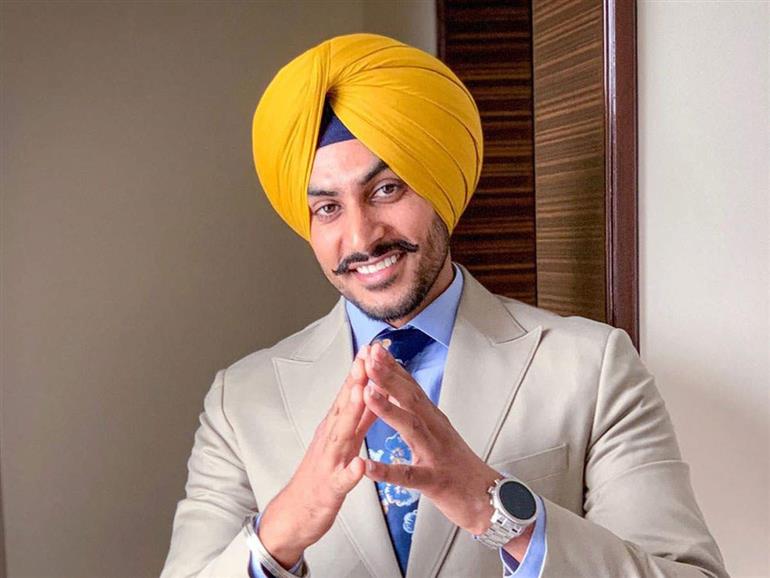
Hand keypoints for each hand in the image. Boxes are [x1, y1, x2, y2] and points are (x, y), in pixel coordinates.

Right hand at [258, 350, 377, 567]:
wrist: (296, 512)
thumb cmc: (323, 473)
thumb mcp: (343, 440)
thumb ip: (360, 417)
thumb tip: (374, 389)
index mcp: (335, 427)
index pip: (349, 394)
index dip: (360, 370)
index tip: (372, 347)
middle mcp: (330, 439)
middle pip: (344, 406)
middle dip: (355, 381)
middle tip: (367, 357)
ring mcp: (329, 462)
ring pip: (341, 435)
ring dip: (351, 413)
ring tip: (363, 393)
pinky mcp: (331, 488)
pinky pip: (342, 480)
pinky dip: (351, 471)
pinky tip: (361, 464)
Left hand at [361, 342, 500, 535]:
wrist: (490, 498)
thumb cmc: (460, 466)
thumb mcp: (441, 432)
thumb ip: (422, 411)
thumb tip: (404, 387)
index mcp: (434, 419)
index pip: (412, 387)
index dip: (394, 367)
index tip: (376, 348)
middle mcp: (436, 430)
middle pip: (411, 399)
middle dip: (388, 377)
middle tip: (369, 358)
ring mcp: (436, 454)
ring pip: (411, 428)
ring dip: (389, 410)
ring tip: (367, 394)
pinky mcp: (435, 480)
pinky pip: (409, 476)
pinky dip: (389, 471)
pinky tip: (369, 468)